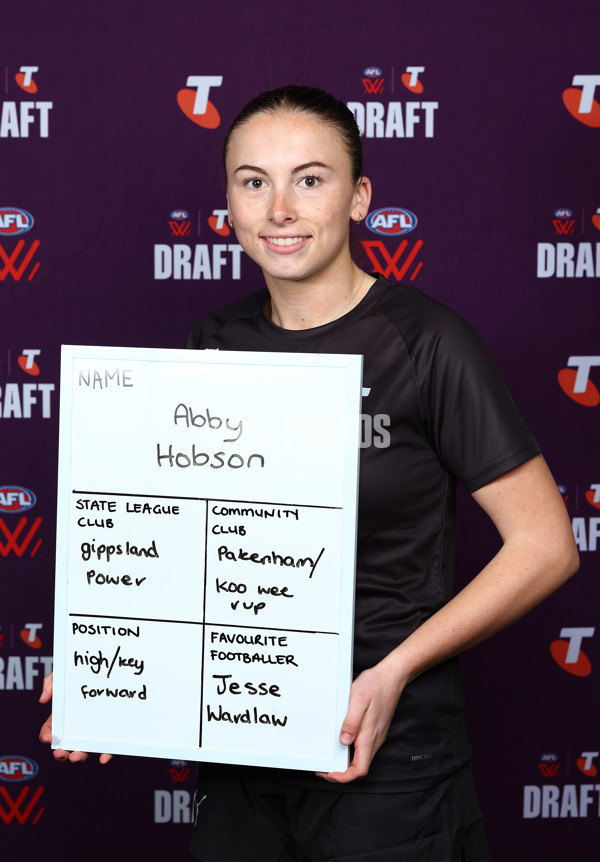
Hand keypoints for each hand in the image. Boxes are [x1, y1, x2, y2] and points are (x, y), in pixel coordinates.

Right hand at [39, 672, 112, 763]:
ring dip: (79, 756)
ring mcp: (94, 731)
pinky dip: (106, 754)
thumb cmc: (82, 672)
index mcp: (64, 717)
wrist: (113, 672)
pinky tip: (104, 757)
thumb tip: (43, 700)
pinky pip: (108, 746)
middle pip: (66, 745)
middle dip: (60, 753)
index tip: (47, 738)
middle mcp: (78, 727)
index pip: (51, 731)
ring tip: (76, 756)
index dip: (47, 736)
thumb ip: (51, 682)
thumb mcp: (64, 674)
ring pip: (85, 749)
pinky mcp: (111, 732)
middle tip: (60, 753)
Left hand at [317, 660, 404, 783]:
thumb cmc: (376, 685)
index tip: (329, 773)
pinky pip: (363, 749)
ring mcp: (376, 735)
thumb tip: (344, 741)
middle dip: (341, 773)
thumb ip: (351, 722)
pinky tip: (342, 743)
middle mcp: (374, 739)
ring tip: (331, 758)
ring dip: (346, 764)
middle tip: (324, 768)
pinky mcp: (376, 730)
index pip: (359, 769)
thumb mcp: (358, 700)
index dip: (343, 777)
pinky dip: (351, 753)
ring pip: (361, 759)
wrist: (392, 676)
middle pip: (359, 768)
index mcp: (369, 736)